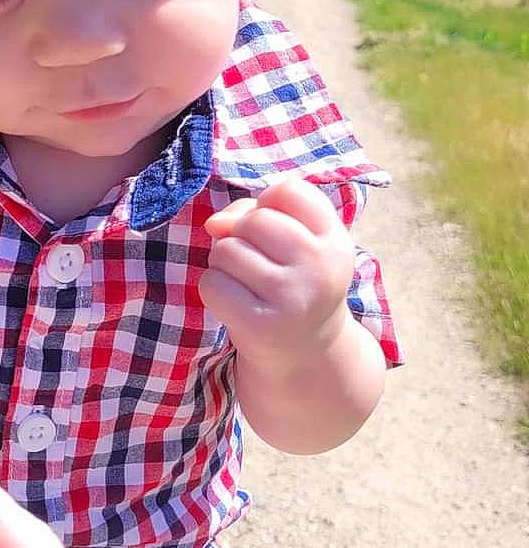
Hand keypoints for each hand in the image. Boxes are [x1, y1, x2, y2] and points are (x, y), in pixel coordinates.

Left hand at [200, 179, 354, 365]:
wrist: (304, 356)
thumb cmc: (292, 284)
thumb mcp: (293, 245)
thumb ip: (254, 213)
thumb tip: (214, 224)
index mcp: (336, 242)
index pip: (289, 191)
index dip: (269, 204)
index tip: (276, 231)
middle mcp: (320, 268)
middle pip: (254, 220)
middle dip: (241, 235)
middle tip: (259, 264)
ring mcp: (292, 298)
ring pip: (227, 249)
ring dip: (224, 263)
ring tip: (247, 284)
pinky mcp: (260, 325)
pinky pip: (211, 283)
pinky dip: (213, 289)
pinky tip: (236, 303)